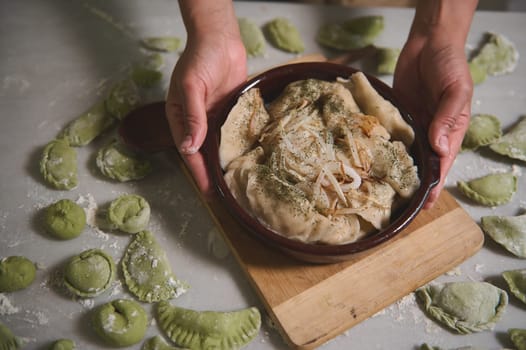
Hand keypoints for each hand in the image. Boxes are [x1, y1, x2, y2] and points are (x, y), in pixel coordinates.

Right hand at [166, 31, 246, 195]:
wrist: (221, 39)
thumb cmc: (200, 58)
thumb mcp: (192, 86)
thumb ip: (192, 116)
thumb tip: (190, 147)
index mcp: (180, 118)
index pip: (189, 152)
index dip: (198, 173)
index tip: (207, 192)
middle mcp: (197, 122)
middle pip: (203, 154)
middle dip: (211, 175)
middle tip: (224, 197)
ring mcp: (214, 118)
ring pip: (219, 147)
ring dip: (225, 165)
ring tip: (237, 185)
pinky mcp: (231, 113)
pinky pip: (234, 134)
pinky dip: (239, 147)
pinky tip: (247, 160)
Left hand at [394, 23, 472, 208]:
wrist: (428, 44)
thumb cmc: (449, 65)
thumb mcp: (455, 90)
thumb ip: (447, 118)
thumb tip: (438, 147)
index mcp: (449, 132)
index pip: (441, 165)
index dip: (434, 185)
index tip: (424, 204)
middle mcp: (429, 133)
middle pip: (420, 164)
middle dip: (411, 184)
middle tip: (397, 206)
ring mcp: (411, 126)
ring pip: (402, 153)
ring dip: (393, 169)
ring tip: (379, 189)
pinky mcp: (394, 116)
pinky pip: (387, 135)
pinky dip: (380, 147)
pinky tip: (368, 160)